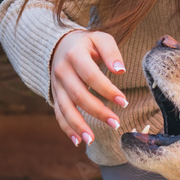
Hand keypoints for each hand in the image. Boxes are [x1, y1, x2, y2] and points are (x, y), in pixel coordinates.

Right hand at [50, 30, 127, 146]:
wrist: (58, 45)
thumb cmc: (86, 44)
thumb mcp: (100, 39)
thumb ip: (111, 52)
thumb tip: (120, 70)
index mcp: (74, 55)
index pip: (91, 75)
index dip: (107, 90)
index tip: (124, 101)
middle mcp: (62, 71)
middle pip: (79, 95)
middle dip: (97, 112)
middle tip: (116, 124)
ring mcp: (56, 86)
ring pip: (66, 108)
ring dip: (79, 125)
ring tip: (92, 140)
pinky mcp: (55, 96)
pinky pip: (59, 114)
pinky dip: (67, 129)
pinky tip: (79, 141)